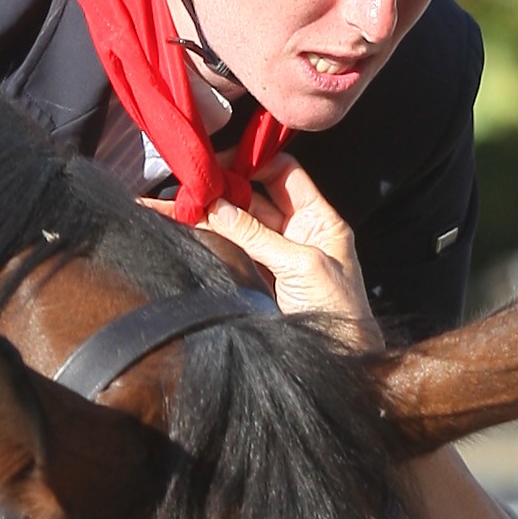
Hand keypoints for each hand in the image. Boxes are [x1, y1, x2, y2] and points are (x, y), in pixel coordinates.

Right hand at [195, 162, 384, 355]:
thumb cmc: (337, 309)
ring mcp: (276, 255)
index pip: (284, 173)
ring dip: (210, 215)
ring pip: (238, 225)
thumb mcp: (301, 264)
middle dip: (223, 189)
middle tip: (190, 185)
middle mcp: (296, 231)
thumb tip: (216, 207)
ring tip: (177, 206)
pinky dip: (210, 240)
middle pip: (254, 197)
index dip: (254, 162)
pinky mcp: (259, 278)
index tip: (221, 161)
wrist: (340, 358)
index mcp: (318, 218)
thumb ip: (258, 235)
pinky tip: (187, 230)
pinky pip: (232, 251)